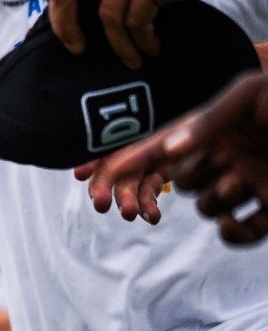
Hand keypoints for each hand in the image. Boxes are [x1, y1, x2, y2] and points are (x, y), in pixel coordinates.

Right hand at [85, 72, 267, 244]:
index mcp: (208, 130)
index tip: (82, 177)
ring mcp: (245, 182)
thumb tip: (169, 150)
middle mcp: (221, 156)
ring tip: (243, 180)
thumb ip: (208, 119)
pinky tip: (234, 222)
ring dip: (217, 198)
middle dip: (136, 195)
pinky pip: (242, 231)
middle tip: (124, 212)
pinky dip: (237, 234)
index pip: (150, 148)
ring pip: (206, 204)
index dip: (115, 163)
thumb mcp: (247, 95)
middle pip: (163, 180)